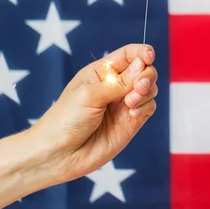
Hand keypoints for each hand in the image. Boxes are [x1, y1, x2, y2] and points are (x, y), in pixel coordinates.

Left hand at [29, 44, 157, 182]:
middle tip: (139, 86)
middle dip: (146, 75)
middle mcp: (115, 86)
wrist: (60, 155)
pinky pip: (149, 107)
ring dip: (146, 92)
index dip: (141, 53)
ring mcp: (124, 104)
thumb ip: (119, 82)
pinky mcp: (131, 122)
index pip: (128, 55)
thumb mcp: (90, 95)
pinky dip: (145, 107)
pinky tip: (132, 114)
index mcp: (101, 72)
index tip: (148, 56)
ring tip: (130, 102)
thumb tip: (142, 65)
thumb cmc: (65, 119)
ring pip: (149, 88)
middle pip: (143, 70)